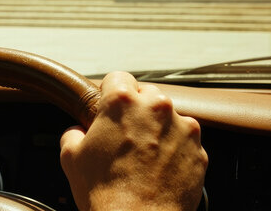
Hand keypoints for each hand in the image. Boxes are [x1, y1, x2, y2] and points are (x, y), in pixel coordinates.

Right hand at [60, 72, 207, 210]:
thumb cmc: (104, 192)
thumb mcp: (70, 157)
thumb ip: (73, 132)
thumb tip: (79, 132)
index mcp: (122, 102)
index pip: (117, 78)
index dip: (109, 93)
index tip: (108, 107)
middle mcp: (156, 107)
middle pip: (146, 94)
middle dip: (136, 110)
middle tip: (124, 136)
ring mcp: (182, 128)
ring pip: (169, 117)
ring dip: (158, 129)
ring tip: (143, 157)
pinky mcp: (199, 150)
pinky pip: (185, 141)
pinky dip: (174, 150)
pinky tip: (159, 169)